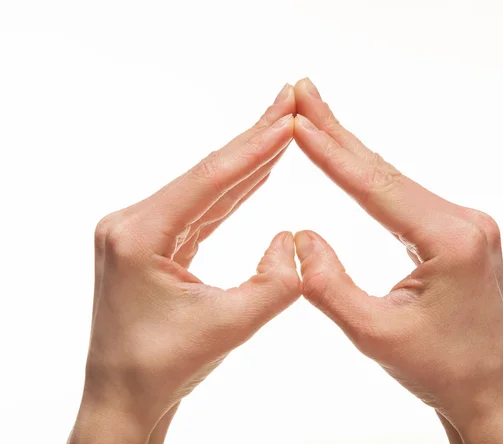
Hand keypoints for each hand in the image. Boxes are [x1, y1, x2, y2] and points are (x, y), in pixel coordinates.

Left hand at [69, 85, 301, 443]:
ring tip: (279, 131)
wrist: (125, 395)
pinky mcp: (153, 244)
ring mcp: (140, 232)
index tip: (287, 117)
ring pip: (204, 190)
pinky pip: (200, 212)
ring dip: (244, 164)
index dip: (253, 148)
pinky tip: (256, 174)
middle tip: (287, 102)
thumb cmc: (164, 366)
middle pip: (205, 175)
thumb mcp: (230, 326)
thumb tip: (291, 239)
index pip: (208, 181)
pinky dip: (232, 194)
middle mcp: (132, 224)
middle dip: (251, 141)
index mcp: (138, 235)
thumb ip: (276, 283)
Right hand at [292, 79, 502, 443]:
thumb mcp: (373, 335)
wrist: (489, 389)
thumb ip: (329, 286)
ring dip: (352, 151)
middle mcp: (465, 221)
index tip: (298, 122)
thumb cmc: (439, 369)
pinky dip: (371, 178)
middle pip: (386, 171)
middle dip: (339, 132)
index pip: (376, 187)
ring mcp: (465, 223)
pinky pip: (406, 198)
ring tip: (316, 117)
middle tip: (304, 91)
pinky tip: (351, 161)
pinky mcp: (458, 232)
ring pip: (395, 181)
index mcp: (450, 240)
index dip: (331, 153)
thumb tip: (299, 236)